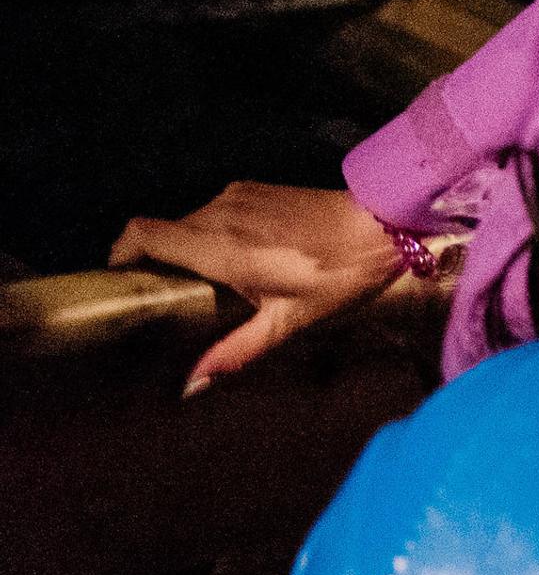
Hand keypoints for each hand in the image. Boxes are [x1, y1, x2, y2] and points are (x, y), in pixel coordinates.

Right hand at [111, 182, 404, 393]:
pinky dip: (212, 232)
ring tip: (213, 281)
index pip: (143, 233)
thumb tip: (192, 385)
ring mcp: (238, 196)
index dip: (121, 252)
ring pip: (189, 220)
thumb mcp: (287, 321)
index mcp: (219, 246)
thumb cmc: (337, 276)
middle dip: (158, 260)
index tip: (123, 278)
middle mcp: (220, 214)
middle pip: (163, 231)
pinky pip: (215, 211)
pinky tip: (240, 257)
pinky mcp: (255, 189)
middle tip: (175, 294)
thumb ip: (235, 351)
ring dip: (189, 247)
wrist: (382, 224)